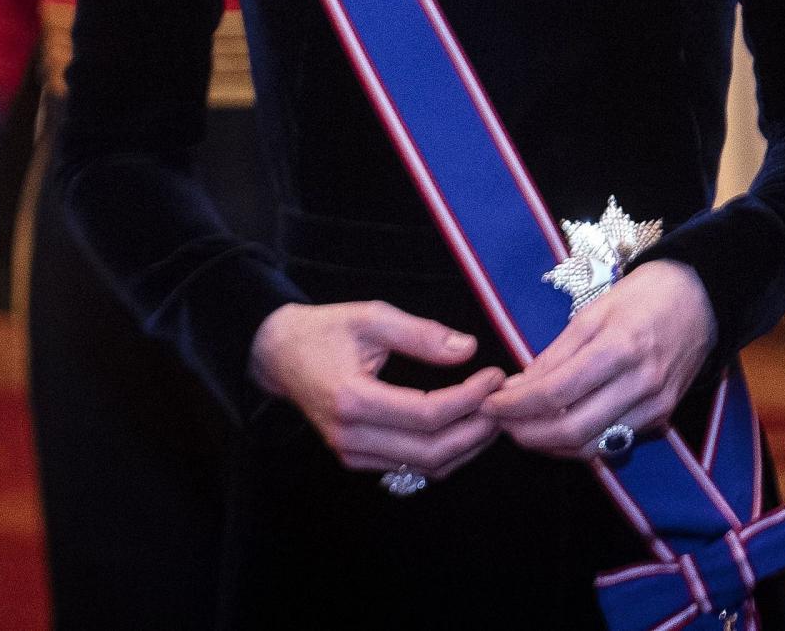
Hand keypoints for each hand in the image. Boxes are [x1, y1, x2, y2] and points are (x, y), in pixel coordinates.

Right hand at [250, 301, 505, 483]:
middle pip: (430, 451)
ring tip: (493, 415)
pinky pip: (411, 467)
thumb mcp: (371, 317)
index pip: (426, 414)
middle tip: (504, 402)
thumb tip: (469, 349)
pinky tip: (465, 427)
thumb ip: (420, 334)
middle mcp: (351, 436)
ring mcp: (352, 454)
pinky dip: (445, 453)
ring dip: (466, 447)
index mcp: (352, 400)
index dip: (469, 399)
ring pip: (425, 467)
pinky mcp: (357, 459)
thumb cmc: (325, 331)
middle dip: (476, 431)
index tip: (496, 376)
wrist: (280, 355)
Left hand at [485, 260, 715, 458]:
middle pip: (571, 431)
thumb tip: (518, 387)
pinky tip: (557, 430)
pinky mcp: (662, 418)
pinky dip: (579, 444)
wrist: (701, 299)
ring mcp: (655, 406)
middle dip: (527, 433)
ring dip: (549, 446)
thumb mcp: (593, 311)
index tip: (490, 403)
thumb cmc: (642, 296)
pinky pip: (612, 442)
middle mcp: (640, 384)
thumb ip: (556, 354)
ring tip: (523, 429)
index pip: (555, 393)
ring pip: (591, 447)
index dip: (516, 405)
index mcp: (619, 348)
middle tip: (500, 423)